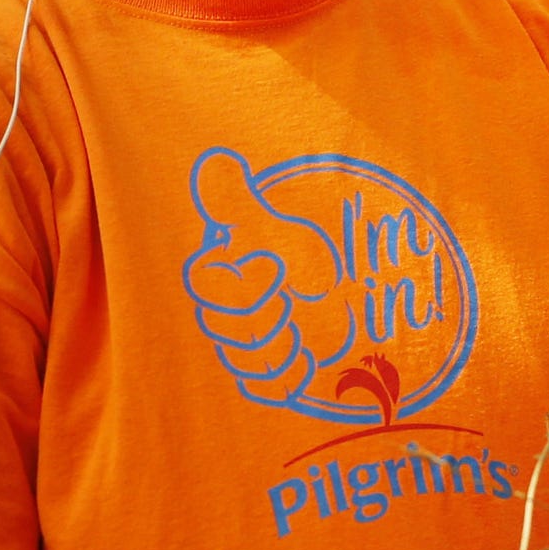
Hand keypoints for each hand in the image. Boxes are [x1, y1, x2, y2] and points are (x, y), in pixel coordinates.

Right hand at [181, 149, 352, 404]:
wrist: (343, 285)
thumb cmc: (300, 250)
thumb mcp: (275, 223)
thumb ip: (240, 200)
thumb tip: (215, 160)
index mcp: (219, 271)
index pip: (205, 285)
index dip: (240, 283)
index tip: (277, 267)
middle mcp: (223, 311)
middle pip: (223, 330)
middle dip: (264, 316)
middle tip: (294, 300)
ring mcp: (245, 345)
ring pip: (244, 363)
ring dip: (279, 347)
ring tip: (303, 330)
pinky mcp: (268, 372)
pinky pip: (264, 389)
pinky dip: (289, 377)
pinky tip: (311, 358)